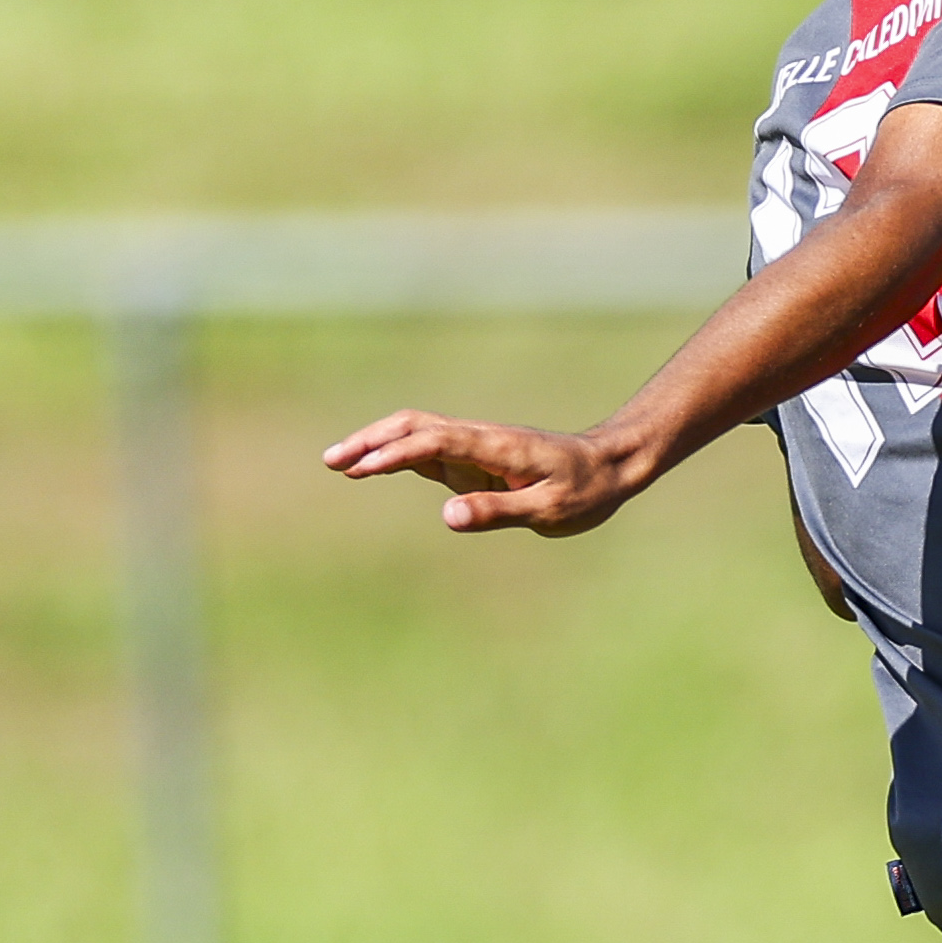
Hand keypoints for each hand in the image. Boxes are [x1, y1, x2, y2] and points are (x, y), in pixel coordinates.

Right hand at [323, 411, 667, 535]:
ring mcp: (474, 447)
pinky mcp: (474, 459)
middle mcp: (479, 439)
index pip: (436, 441)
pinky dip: (395, 456)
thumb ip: (498, 511)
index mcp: (497, 448)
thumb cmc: (586, 490)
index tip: (362, 467)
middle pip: (414, 426)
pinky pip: (427, 451)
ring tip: (338, 465)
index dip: (396, 452)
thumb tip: (448, 516)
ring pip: (415, 434)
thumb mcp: (550, 510)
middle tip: (332, 461)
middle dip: (371, 440)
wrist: (609, 465)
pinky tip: (370, 469)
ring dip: (376, 444)